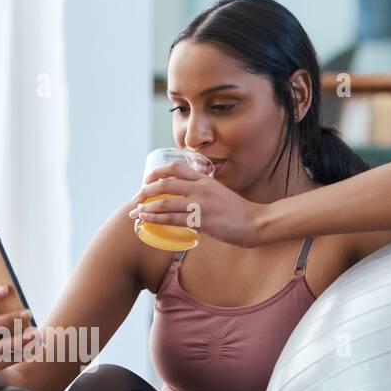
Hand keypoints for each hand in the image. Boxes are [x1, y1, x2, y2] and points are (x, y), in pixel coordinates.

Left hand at [129, 162, 264, 247]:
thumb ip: (203, 192)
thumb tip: (186, 200)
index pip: (176, 168)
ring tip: (135, 212)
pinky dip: (156, 218)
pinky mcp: (200, 220)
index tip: (146, 179)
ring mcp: (200, 204)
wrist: (255, 222)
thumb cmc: (237, 212)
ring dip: (146, 207)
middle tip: (136, 199)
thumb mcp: (219, 194)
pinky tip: (146, 220)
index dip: (157, 172)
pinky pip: (172, 218)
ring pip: (165, 201)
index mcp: (205, 179)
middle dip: (146, 191)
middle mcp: (201, 188)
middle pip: (165, 183)